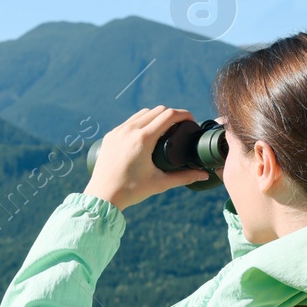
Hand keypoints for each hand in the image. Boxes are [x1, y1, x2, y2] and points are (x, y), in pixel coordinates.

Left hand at [84, 106, 211, 211]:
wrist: (102, 196)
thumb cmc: (131, 191)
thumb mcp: (160, 183)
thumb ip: (184, 177)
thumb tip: (203, 175)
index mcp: (143, 139)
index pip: (169, 115)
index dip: (185, 115)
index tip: (191, 121)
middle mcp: (130, 130)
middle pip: (158, 110)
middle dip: (173, 114)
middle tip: (181, 126)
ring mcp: (118, 131)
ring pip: (143, 113)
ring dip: (157, 115)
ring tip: (166, 127)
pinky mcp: (111, 135)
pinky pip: (129, 121)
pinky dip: (142, 121)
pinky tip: (147, 131)